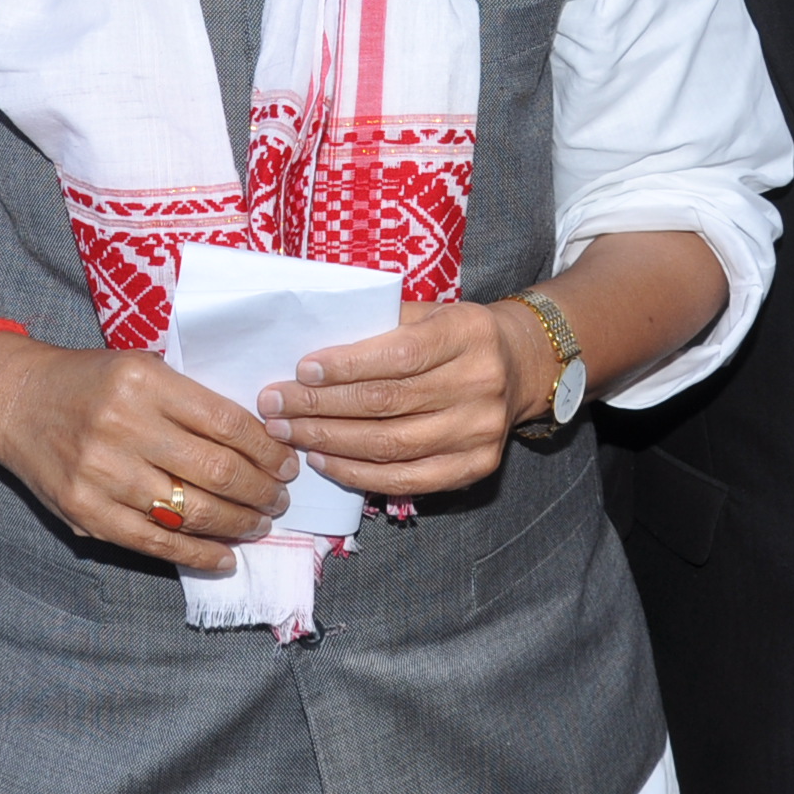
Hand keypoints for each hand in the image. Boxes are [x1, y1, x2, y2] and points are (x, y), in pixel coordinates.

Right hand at [0, 337, 296, 573]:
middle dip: (261, 491)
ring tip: (259, 523)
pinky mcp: (85, 513)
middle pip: (216, 471)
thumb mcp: (141, 366)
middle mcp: (123, 426)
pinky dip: (198, 555)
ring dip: (238, 524)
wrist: (17, 401)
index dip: (267, 450)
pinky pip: (155, 543)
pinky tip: (225, 556)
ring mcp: (101, 474)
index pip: (226, 423)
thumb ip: (190, 401)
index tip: (287, 463)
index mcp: (144, 381)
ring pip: (191, 512)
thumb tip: (258, 444)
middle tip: (279, 498)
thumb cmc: (89, 381)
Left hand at [259, 298, 535, 496]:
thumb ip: (381, 327)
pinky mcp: (476, 467)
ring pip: (391, 445)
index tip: (301, 370)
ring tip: (288, 433)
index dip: (347, 366)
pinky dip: (358, 473)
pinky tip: (324, 460)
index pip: (400, 355)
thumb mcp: (428, 313)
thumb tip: (310, 357)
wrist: (518, 366)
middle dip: (321, 407)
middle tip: (275, 406)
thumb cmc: (455, 335)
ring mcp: (480, 431)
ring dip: (329, 442)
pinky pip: (406, 480)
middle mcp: (479, 384)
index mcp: (468, 333)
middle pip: (387, 403)